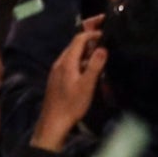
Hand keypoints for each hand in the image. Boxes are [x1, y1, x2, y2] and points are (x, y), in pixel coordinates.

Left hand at [31, 19, 104, 152]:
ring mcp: (56, 71)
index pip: (78, 39)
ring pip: (71, 55)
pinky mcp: (56, 79)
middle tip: (103, 44)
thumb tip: (103, 48)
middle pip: (74, 46)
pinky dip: (79, 62)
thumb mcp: (87, 85)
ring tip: (98, 57)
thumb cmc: (71, 104)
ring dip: (84, 53)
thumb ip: (95, 65)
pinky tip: (86, 72)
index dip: (91, 34)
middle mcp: (59, 63)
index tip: (104, 34)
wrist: (53, 123)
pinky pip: (68, 64)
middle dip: (88, 42)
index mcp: (67, 62)